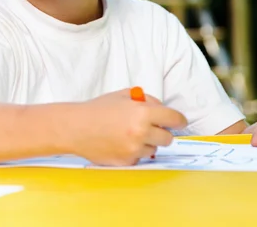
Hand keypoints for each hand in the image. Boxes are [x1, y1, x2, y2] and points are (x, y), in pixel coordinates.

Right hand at [68, 89, 186, 165]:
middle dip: (162, 132)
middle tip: (150, 127)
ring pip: (155, 149)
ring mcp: (134, 149)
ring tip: (129, 134)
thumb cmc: (99, 109)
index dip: (179, 120)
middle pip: (168, 137)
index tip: (179, 122)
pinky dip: (135, 152)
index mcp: (143, 113)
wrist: (77, 127)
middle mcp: (141, 132)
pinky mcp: (127, 161)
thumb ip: (147, 100)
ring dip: (148, 143)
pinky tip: (121, 143)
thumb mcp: (124, 95)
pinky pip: (140, 158)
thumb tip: (162, 109)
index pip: (174, 119)